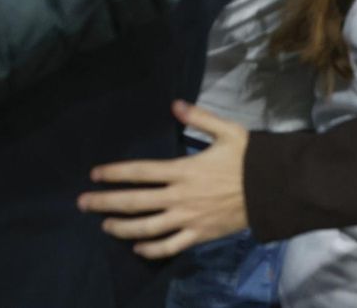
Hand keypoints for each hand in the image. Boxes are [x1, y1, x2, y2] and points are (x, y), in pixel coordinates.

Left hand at [79, 102, 247, 257]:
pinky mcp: (199, 235)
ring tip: (105, 226)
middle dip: (105, 203)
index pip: (140, 171)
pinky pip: (169, 246)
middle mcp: (180, 196)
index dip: (115, 173)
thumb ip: (199, 118)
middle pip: (135, 202)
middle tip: (83, 203)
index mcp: (184, 170)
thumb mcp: (228, 131)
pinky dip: (150, 249)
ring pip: (146, 228)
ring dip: (122, 228)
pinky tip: (137, 248)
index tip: (95, 174)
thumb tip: (175, 105)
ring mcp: (188, 219)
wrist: (273, 187)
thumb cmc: (249, 158)